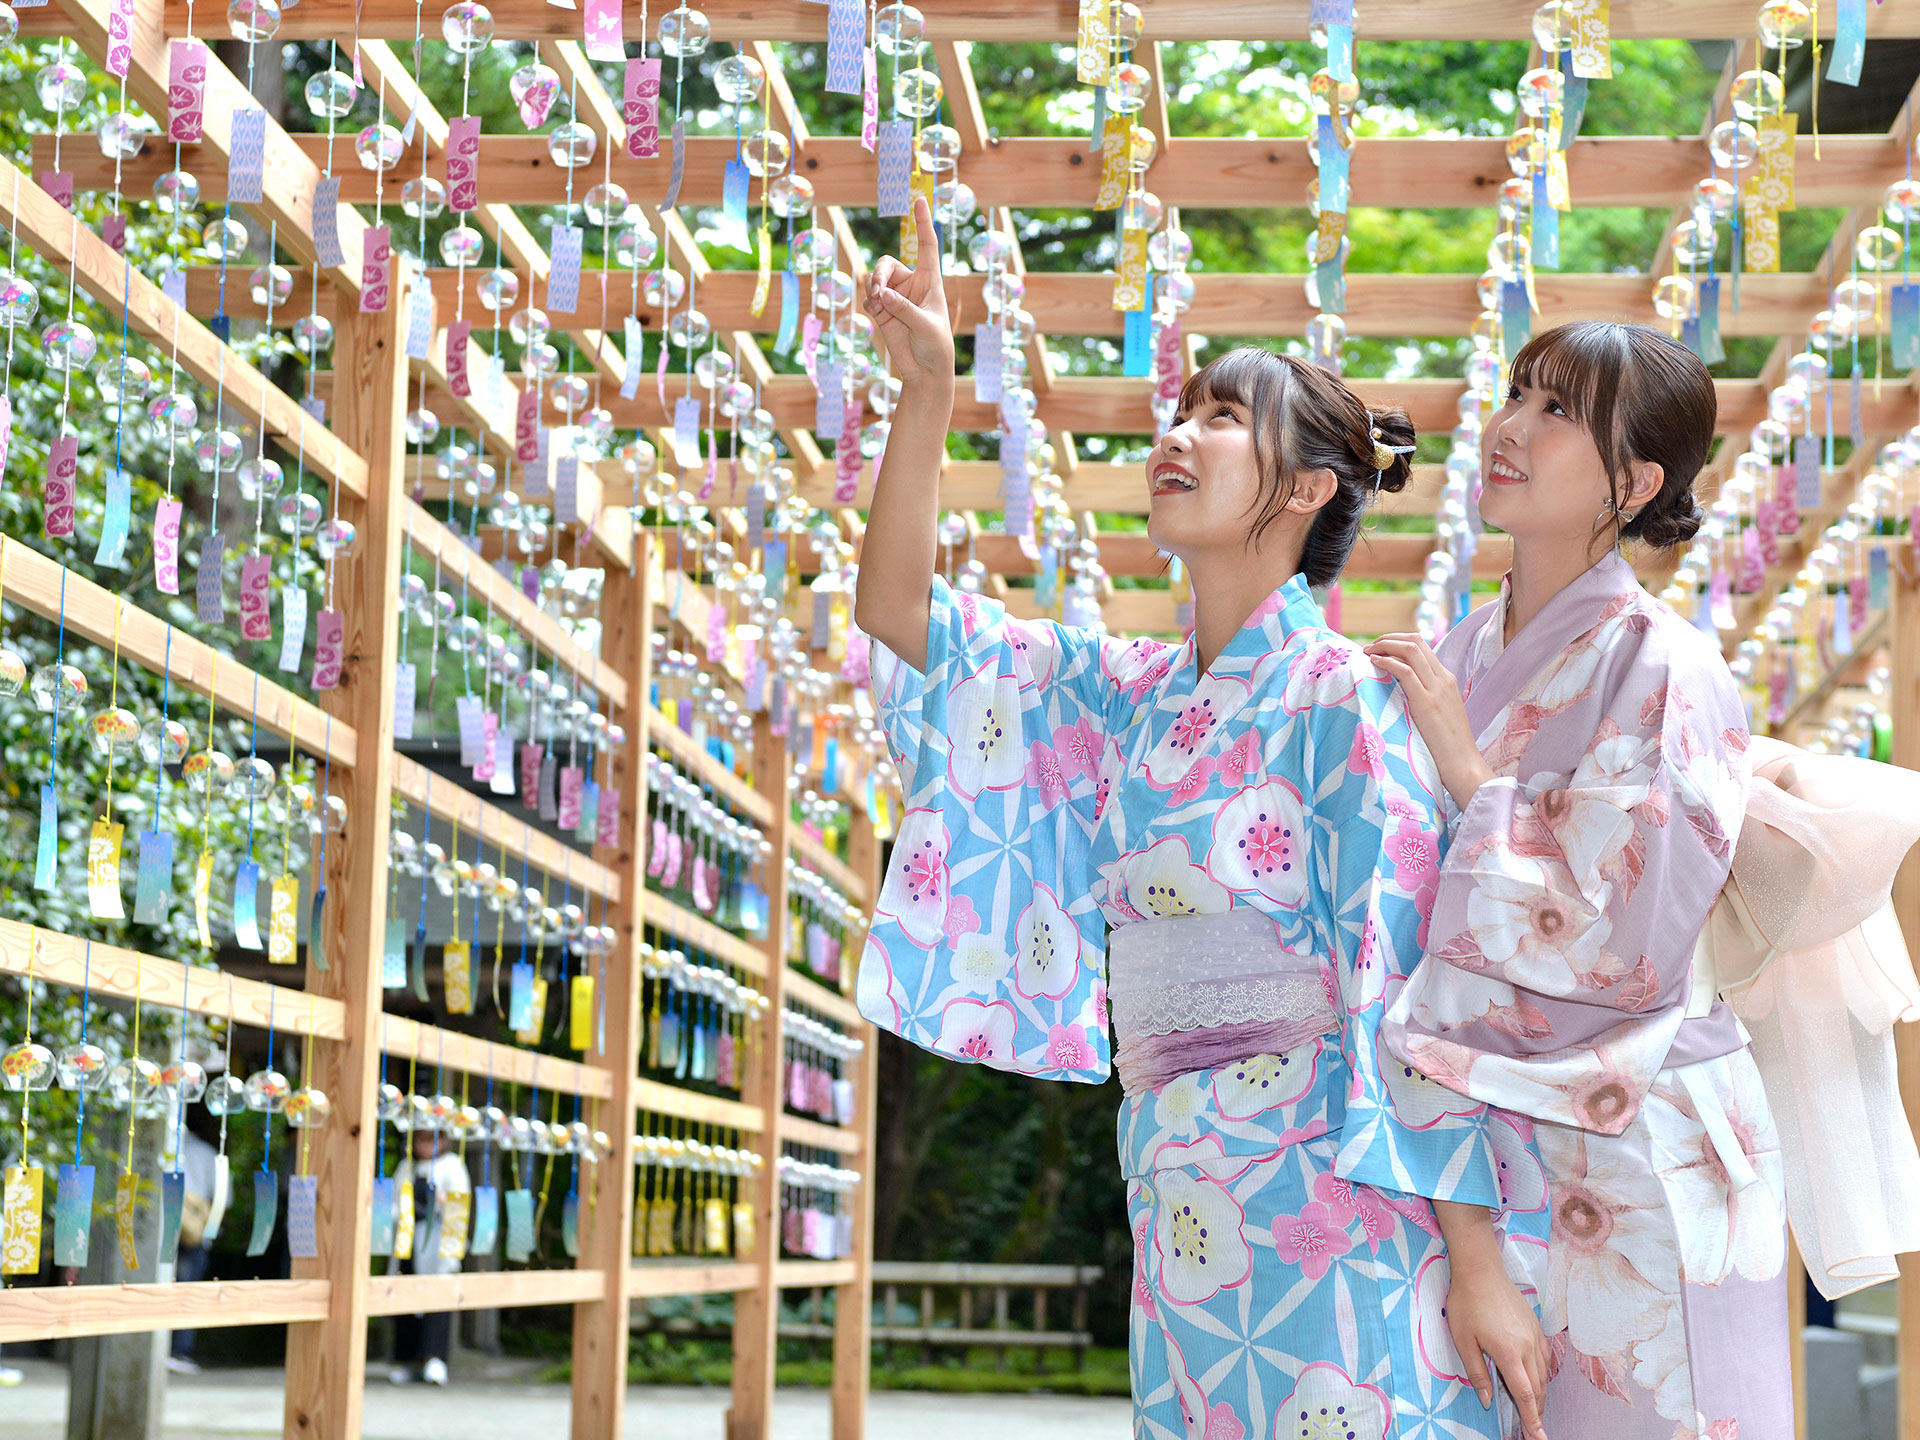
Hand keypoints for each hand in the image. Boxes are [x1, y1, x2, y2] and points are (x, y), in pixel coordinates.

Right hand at [863, 195, 953, 384]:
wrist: (925, 371)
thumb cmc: (935, 346)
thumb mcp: (925, 325)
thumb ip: (904, 309)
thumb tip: (882, 295)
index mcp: (930, 281)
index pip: (927, 246)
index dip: (923, 223)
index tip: (920, 200)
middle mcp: (911, 285)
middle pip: (887, 263)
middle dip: (879, 275)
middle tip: (879, 293)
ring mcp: (895, 297)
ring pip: (875, 280)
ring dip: (872, 290)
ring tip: (879, 306)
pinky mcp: (882, 311)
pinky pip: (868, 298)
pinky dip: (869, 303)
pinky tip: (876, 314)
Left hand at [1363, 633, 1492, 810]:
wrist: (1463, 765)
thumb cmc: (1446, 746)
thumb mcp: (1436, 714)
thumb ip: (1422, 698)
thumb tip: (1397, 693)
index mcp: (1446, 680)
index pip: (1421, 646)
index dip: (1397, 641)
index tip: (1378, 649)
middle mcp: (1443, 679)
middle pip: (1415, 641)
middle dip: (1388, 638)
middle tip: (1369, 648)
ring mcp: (1437, 689)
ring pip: (1411, 650)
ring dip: (1384, 645)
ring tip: (1367, 653)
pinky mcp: (1427, 703)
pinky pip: (1406, 671)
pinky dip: (1388, 662)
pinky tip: (1374, 664)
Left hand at [1444, 1257, 1551, 1439]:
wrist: (1480, 1270)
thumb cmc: (1466, 1303)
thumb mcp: (1464, 1340)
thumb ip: (1477, 1373)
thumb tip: (1488, 1400)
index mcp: (1509, 1353)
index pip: (1526, 1395)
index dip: (1533, 1420)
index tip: (1539, 1438)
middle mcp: (1528, 1347)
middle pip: (1538, 1389)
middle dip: (1537, 1411)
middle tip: (1532, 1429)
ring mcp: (1535, 1336)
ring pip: (1544, 1375)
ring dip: (1539, 1394)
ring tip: (1532, 1409)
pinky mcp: (1535, 1327)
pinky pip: (1545, 1358)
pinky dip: (1542, 1374)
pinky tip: (1535, 1378)